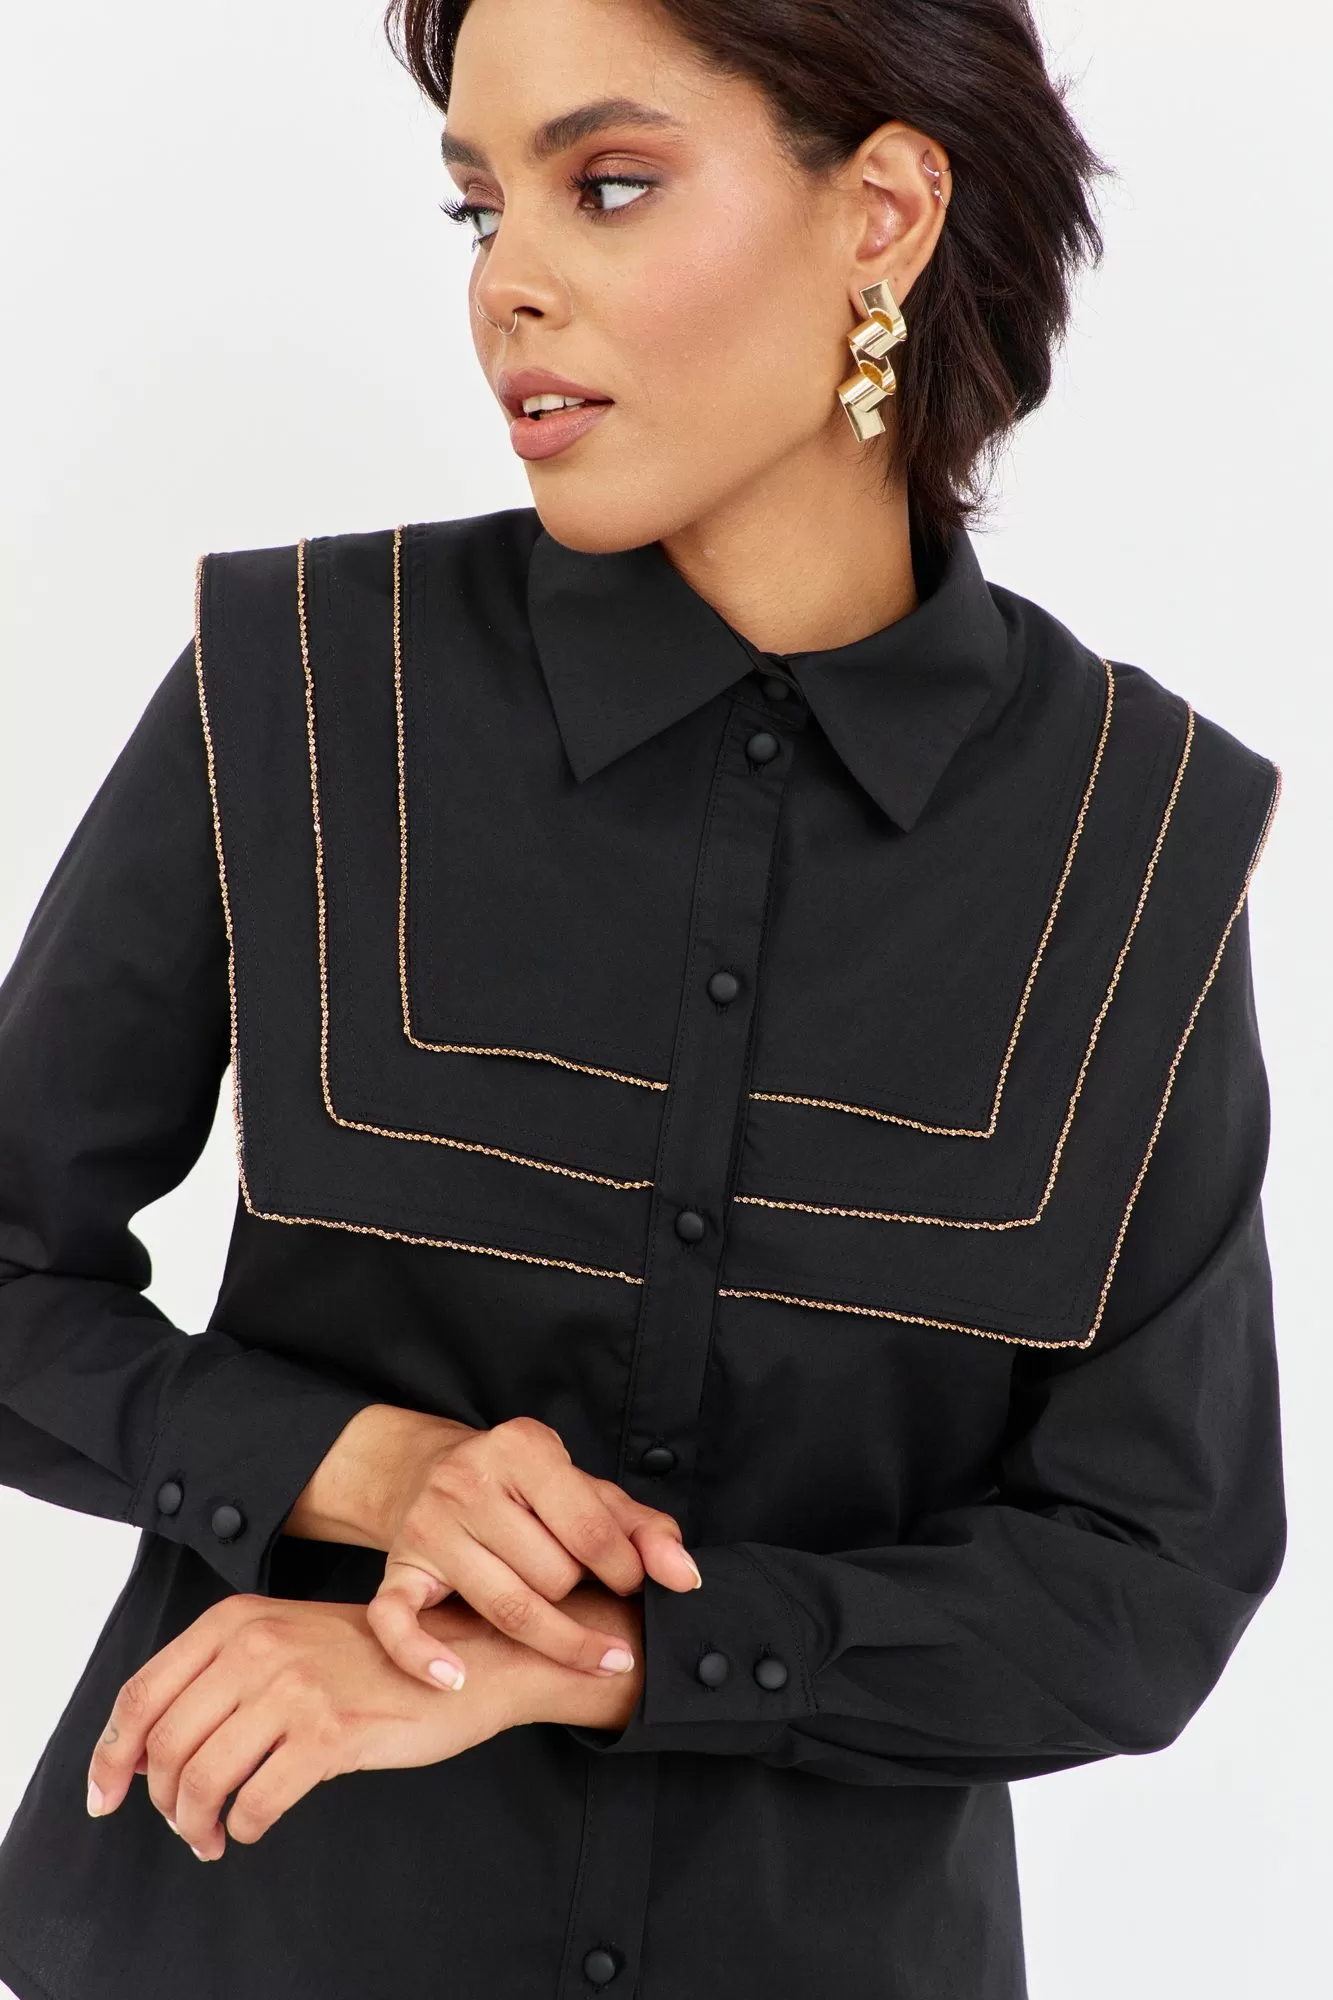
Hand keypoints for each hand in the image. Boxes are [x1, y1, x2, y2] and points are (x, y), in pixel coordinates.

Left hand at [84, 1592, 545, 1862]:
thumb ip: (221, 1673)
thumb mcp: (286, 1638)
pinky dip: (242, 1826)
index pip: (141, 1694)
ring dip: (196, 1823)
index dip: (110, 1754)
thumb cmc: (374, 1657)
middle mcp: (257, 1645)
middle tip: (180, 1823)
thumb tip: (146, 1746)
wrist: (462, 1658)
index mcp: (236, 1620)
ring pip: (202, 1778)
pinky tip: (253, 1825)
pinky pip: (256, 1801)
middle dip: (159, 1800)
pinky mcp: (330, 1731)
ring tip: (211, 1836)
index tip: (104, 1794)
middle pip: (164, 1744)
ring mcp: (294, 1687)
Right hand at [363, 1413, 699, 1692]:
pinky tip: (455, 1680)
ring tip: (574, 1643)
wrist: (430, 1471)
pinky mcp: (397, 1569)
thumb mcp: (586, 1491)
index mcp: (520, 1448)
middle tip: (582, 1591)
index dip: (624, 1571)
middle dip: (578, 1595)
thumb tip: (684, 1578)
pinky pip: (397, 1621)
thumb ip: (643, 1530)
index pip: (588, 1529)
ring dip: (548, 1636)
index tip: (631, 1585)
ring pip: (502, 1606)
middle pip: (549, 1575)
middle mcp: (467, 1481)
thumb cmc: (525, 1491)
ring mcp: (428, 1527)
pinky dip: (423, 1655)